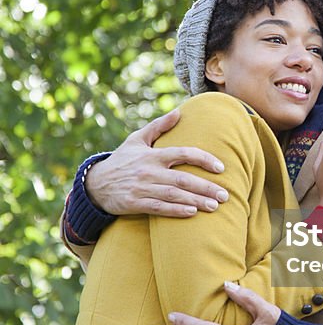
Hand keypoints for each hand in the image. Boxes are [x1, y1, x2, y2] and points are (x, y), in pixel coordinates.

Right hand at [85, 110, 227, 216]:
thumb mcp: (137, 139)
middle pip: (183, 179)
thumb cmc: (121, 160)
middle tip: (226, 194)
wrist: (95, 184)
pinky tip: (192, 213)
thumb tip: (179, 112)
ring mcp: (142, 188)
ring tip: (215, 205)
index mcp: (153, 155)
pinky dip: (176, 211)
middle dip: (206, 187)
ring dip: (196, 201)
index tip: (221, 167)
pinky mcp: (135, 203)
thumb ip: (159, 126)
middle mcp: (149, 171)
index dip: (204, 159)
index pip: (183, 153)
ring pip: (174, 195)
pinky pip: (159, 208)